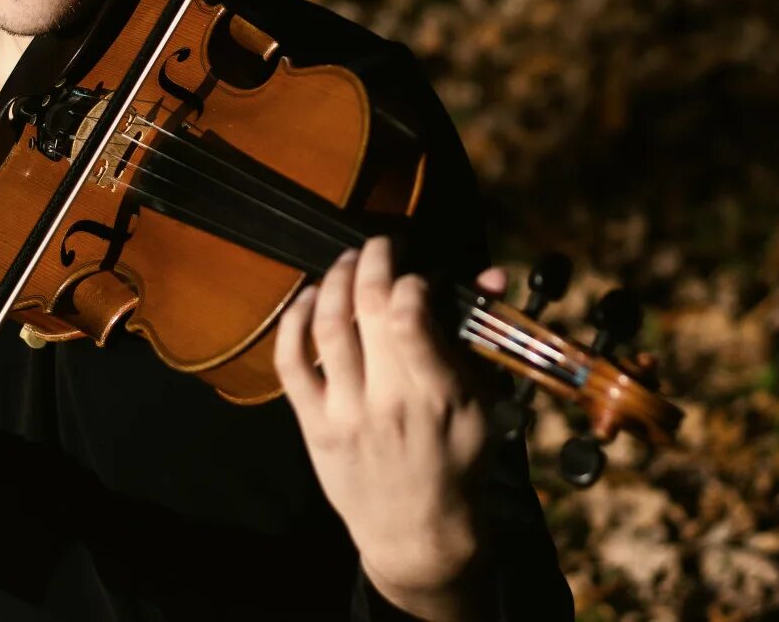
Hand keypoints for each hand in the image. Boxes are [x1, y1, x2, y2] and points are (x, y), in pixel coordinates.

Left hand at [274, 238, 503, 620]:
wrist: (417, 533)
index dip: (411, 281)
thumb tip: (489, 275)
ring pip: (326, 327)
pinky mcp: (312, 426)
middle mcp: (387, 402)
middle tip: (380, 245)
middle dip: (372, 261)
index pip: (410, 318)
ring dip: (334, 280)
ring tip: (347, 262)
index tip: (418, 275)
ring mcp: (344, 413)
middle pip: (367, 310)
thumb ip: (480, 336)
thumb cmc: (458, 462)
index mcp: (436, 396)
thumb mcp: (484, 403)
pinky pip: (289, 362)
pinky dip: (292, 322)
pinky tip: (306, 299)